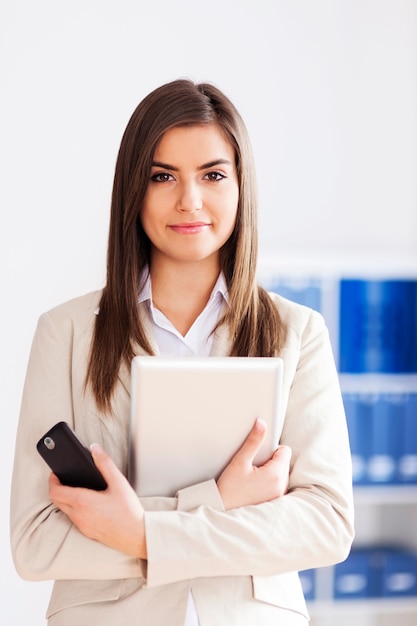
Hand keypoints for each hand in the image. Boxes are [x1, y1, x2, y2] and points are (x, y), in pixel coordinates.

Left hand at [49, 444, 146, 558]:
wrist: (136, 536)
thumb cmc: (128, 511)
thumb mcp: (118, 482)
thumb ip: (105, 463)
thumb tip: (95, 449)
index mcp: (83, 501)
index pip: (56, 491)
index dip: (52, 480)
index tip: (55, 474)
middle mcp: (78, 515)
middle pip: (56, 501)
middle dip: (57, 488)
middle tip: (63, 479)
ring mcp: (81, 525)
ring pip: (64, 510)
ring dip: (65, 499)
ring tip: (76, 488)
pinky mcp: (86, 532)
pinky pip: (73, 518)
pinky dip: (74, 508)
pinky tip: (86, 503)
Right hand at [217, 418, 291, 509]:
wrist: (223, 509)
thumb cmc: (230, 488)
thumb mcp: (240, 461)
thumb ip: (253, 441)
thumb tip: (262, 424)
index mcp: (275, 475)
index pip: (285, 451)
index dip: (272, 448)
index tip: (259, 453)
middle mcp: (281, 486)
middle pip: (284, 462)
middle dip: (272, 459)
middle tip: (254, 465)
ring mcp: (279, 495)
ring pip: (282, 473)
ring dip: (272, 470)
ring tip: (254, 475)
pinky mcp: (275, 501)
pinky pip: (279, 484)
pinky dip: (271, 481)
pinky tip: (256, 484)